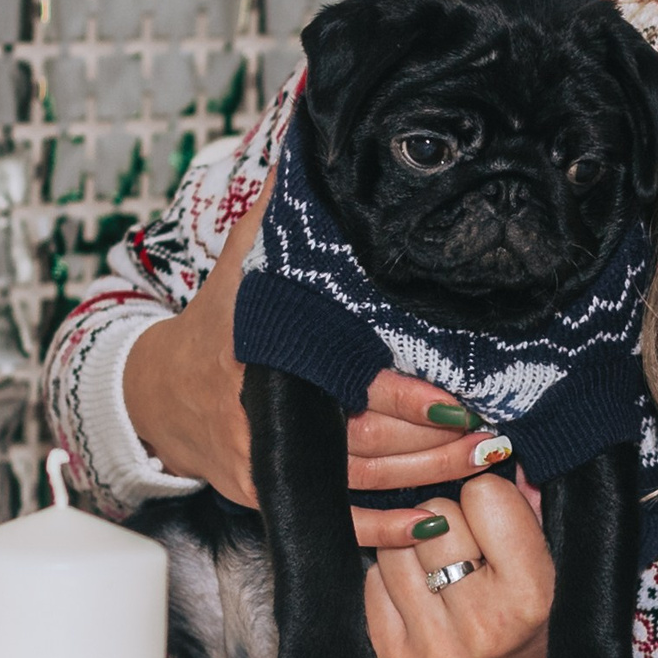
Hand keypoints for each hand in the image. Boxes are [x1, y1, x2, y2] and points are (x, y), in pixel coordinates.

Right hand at [123, 180, 519, 547]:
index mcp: (267, 359)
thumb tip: (312, 126)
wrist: (158, 392)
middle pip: (366, 444)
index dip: (404, 398)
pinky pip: (340, 524)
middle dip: (436, 441)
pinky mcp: (278, 497)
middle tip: (498, 429)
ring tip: (490, 461)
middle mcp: (268, 420)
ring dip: (430, 478)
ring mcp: (271, 466)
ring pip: (363, 485)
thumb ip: (288, 207)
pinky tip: (436, 523)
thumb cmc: (222, 316)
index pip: (346, 386)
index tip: (459, 398)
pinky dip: (387, 531)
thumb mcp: (248, 259)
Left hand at [367, 478, 555, 657]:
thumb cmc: (537, 609)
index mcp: (532, 593)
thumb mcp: (552, 555)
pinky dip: (392, 578)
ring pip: (395, 545)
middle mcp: (483, 625)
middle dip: (450, 519)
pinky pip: (371, 581)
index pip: (484, 495)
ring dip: (415, 547)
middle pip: (435, 517)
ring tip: (443, 569)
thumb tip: (485, 440)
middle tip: (468, 544)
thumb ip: (528, 500)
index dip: (489, 498)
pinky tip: (421, 595)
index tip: (496, 517)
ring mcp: (435, 648)